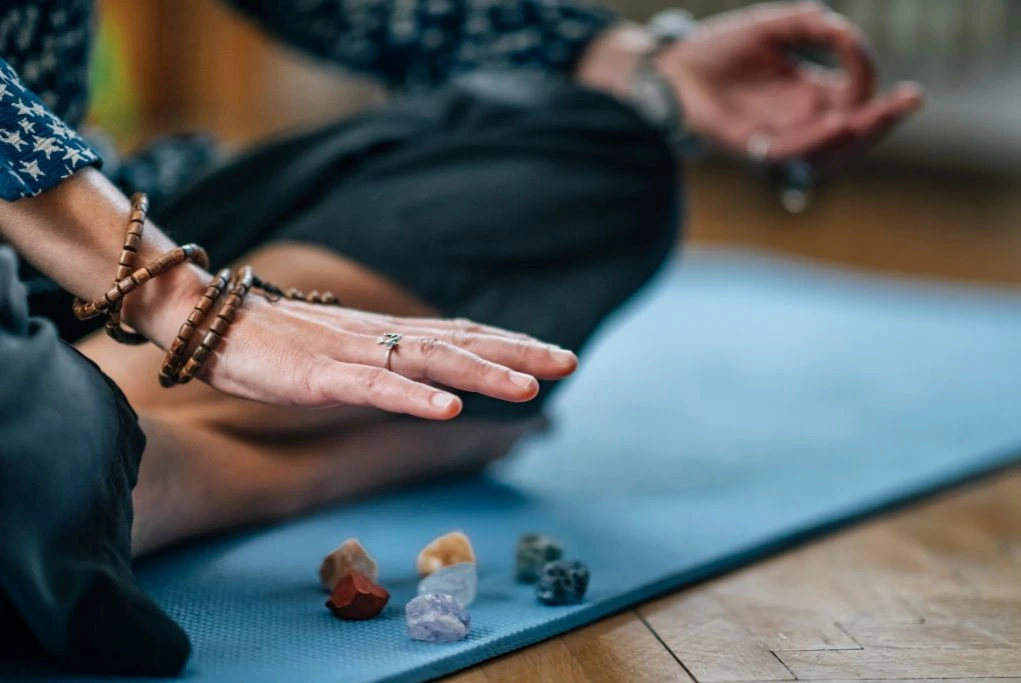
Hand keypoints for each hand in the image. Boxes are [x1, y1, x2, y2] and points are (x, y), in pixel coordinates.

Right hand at [156, 274, 576, 419]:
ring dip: (481, 375)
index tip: (556, 355)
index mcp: (388, 335)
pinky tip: (448, 411)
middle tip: (571, 362)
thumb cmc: (275, 344)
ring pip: (429, 363)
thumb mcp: (342, 352)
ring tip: (529, 389)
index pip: (462, 334)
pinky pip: (374, 388)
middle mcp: (381, 338)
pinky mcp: (320, 376)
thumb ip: (383, 362)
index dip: (511, 344)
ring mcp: (353, 354)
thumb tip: (423, 378)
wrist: (208, 321)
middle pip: (461, 342)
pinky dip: (413, 399)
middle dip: (517, 354)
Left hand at [657, 1, 922, 165]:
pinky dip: (813, 141)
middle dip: (883, 119)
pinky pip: (786, 152)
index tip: (852, 43)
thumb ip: (812, 23)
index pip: (855, 95)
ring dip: (853, 137)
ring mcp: (774, 137)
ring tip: (871, 117)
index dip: (865, 74)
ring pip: (824, 152)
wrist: (670, 66)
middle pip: (852, 133)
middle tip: (909, 101)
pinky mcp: (747, 146)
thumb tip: (844, 31)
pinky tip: (837, 123)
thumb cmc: (718, 48)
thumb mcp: (774, 25)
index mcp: (809, 94)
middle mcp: (798, 121)